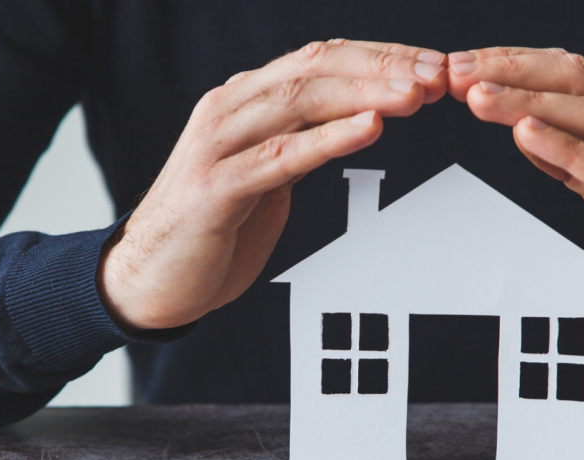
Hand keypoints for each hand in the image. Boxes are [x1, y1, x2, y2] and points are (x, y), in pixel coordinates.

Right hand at [100, 40, 447, 329]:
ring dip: (365, 95)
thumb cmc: (210, 226)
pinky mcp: (214, 188)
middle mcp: (228, 110)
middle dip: (383, 67)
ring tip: (415, 95)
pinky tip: (369, 130)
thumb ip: (298, 140)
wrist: (148, 279)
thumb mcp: (263, 172)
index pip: (320, 60)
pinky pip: (280, 157)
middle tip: (435, 74)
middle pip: (315, 69)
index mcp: (244, 101)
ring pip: (300, 102)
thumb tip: (355, 120)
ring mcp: (217, 146)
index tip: (431, 65)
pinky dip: (328, 140)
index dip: (380, 57)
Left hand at [447, 47, 583, 358]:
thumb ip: (579, 165)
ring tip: (481, 96)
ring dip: (531, 103)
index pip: (574, 77)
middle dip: (514, 72)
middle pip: (580, 83)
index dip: (517, 66)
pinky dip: (568, 150)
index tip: (465, 66)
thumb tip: (527, 131)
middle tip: (459, 72)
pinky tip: (527, 136)